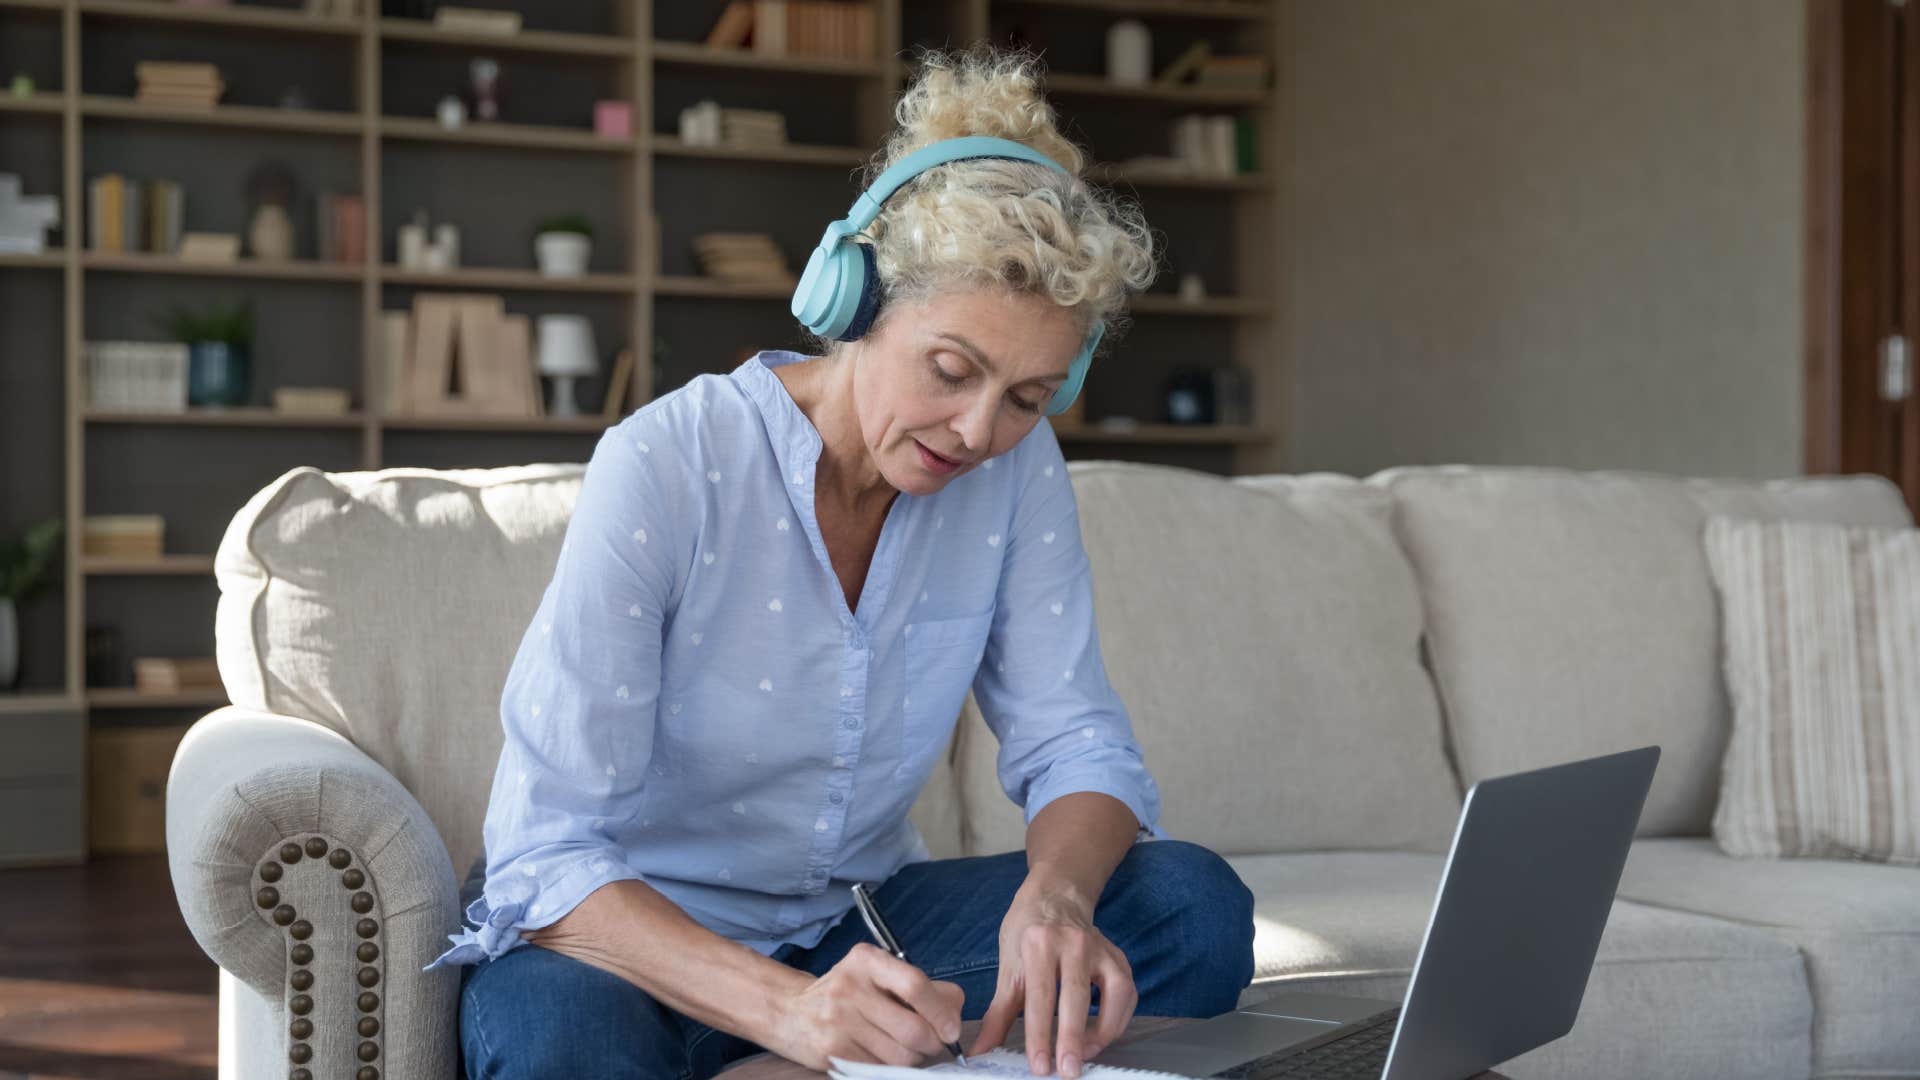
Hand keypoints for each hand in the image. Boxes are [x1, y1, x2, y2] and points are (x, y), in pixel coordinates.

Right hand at [767, 942, 965, 1071]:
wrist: (790, 1011)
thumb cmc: (845, 992)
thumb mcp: (875, 974)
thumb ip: (916, 986)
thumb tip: (955, 1009)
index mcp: (866, 960)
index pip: (915, 985)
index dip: (941, 1011)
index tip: (952, 1029)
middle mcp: (850, 987)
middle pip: (914, 1028)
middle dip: (933, 1043)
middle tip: (934, 1043)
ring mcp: (839, 1021)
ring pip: (901, 1055)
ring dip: (914, 1058)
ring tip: (905, 1047)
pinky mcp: (833, 1051)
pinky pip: (881, 1068)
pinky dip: (892, 1067)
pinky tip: (883, 1054)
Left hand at [968, 877, 1136, 1077]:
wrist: (1055, 896)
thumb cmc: (1028, 931)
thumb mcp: (1008, 966)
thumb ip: (998, 1013)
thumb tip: (980, 1050)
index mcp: (1039, 943)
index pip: (1040, 995)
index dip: (1039, 1034)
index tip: (1039, 1066)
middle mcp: (1073, 942)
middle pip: (1075, 996)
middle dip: (1072, 1039)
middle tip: (1067, 1071)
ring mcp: (1101, 948)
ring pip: (1112, 993)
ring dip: (1103, 1031)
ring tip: (1086, 1055)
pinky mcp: (1118, 957)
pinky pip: (1127, 993)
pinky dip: (1118, 1019)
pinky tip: (1102, 1036)